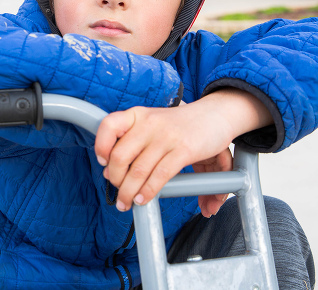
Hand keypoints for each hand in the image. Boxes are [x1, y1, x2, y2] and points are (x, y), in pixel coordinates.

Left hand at [94, 88, 271, 212]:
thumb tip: (111, 173)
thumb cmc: (181, 125)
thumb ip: (136, 149)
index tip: (103, 163)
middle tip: (119, 192)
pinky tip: (144, 199)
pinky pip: (160, 175)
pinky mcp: (185, 149)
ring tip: (128, 203)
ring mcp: (167, 136)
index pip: (109, 125)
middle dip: (115, 180)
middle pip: (120, 156)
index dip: (100, 146)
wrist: (216, 114)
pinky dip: (149, 191)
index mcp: (138, 115)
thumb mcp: (155, 126)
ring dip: (129, 192)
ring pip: (138, 170)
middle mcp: (149, 123)